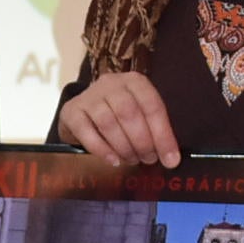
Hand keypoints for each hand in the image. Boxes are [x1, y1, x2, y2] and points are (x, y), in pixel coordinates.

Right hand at [55, 71, 182, 167]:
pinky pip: (87, 132)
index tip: (170, 160)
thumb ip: (154, 132)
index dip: (163, 135)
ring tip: (131, 160)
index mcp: (134, 82)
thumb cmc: (117, 116)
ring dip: (123, 147)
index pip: (152, 106)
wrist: (82, 112)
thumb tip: (171, 159)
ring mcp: (89, 95)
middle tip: (147, 159)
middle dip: (142, 142)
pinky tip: (113, 160)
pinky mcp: (71, 111)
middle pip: (129, 113)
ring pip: (108, 122)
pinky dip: (102, 150)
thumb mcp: (139, 116)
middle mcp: (111, 83)